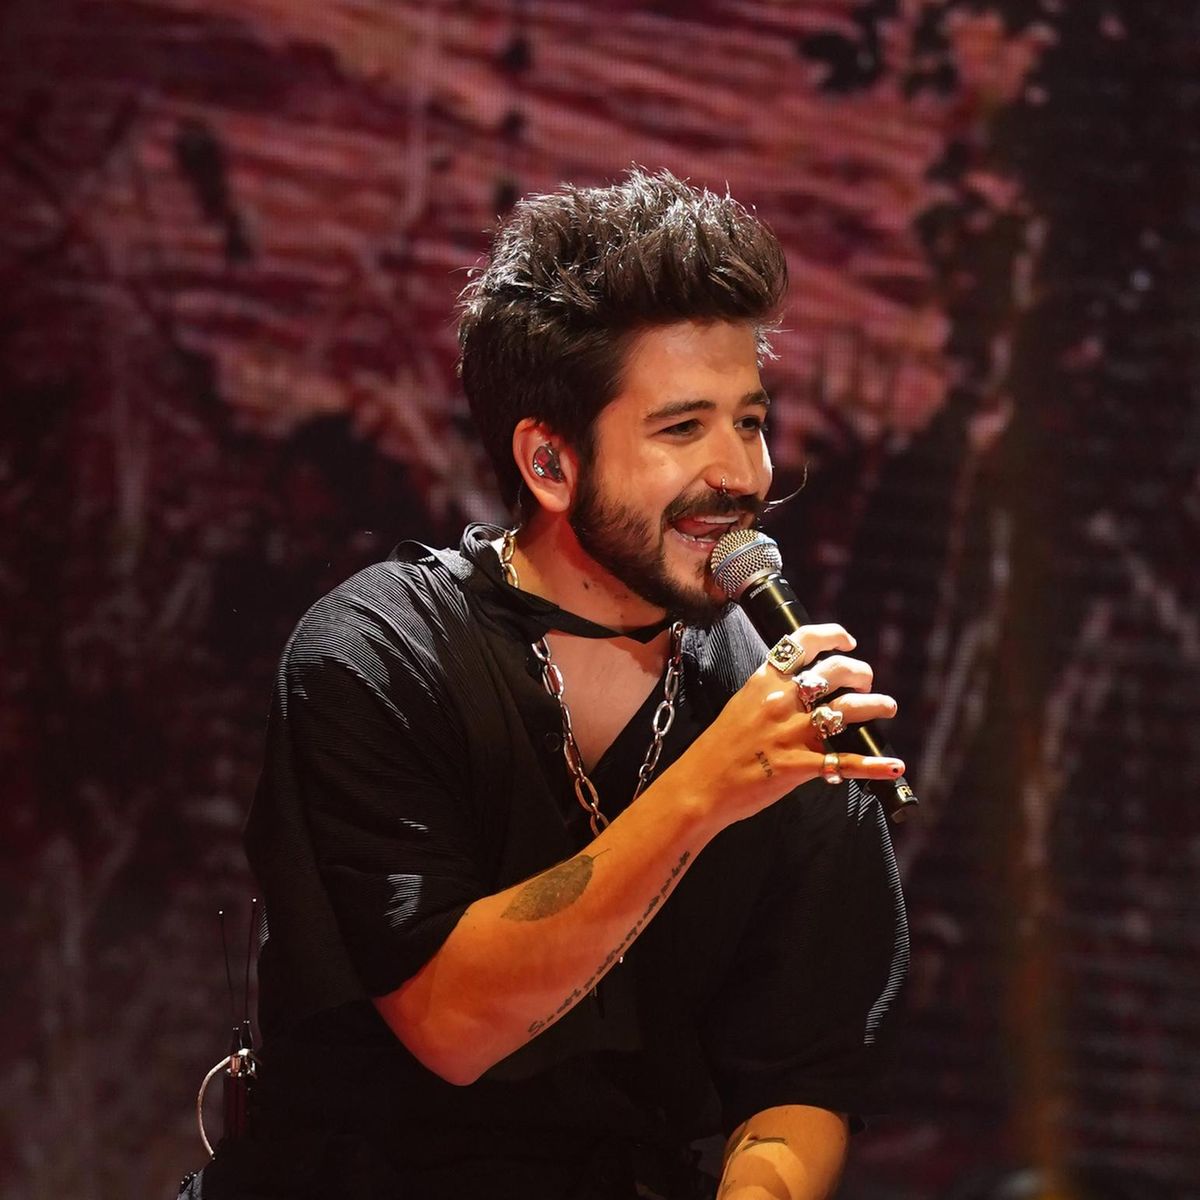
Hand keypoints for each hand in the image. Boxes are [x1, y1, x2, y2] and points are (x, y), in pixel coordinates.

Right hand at [674, 623, 902, 830]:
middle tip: (866, 682)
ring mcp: (792, 733)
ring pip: (848, 710)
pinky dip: (875, 766)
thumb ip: (770, 693)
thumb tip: (800, 689)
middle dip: (861, 673)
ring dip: (876, 706)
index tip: (848, 643)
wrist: (700, 785)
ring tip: (888, 706)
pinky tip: (894, 766)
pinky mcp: (800, 765)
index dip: (833, 636)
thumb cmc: (718, 748)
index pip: (803, 643)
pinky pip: (846, 762)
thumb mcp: (741, 705)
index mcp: (764, 682)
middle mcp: (781, 701)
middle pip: (835, 673)